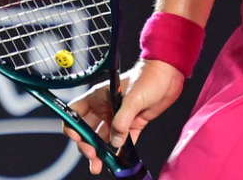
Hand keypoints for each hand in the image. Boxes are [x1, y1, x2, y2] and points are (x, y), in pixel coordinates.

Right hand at [63, 59, 186, 174]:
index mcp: (99, 97)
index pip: (76, 112)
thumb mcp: (133, 98)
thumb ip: (122, 120)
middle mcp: (105, 108)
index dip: (72, 126)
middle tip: (92, 156)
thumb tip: (115, 141)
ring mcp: (119, 117)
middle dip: (87, 145)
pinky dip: (120, 152)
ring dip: (100, 153)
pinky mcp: (133, 124)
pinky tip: (117, 162)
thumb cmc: (149, 77)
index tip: (77, 138)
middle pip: (88, 130)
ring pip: (104, 139)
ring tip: (98, 166)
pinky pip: (123, 141)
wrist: (169, 75)